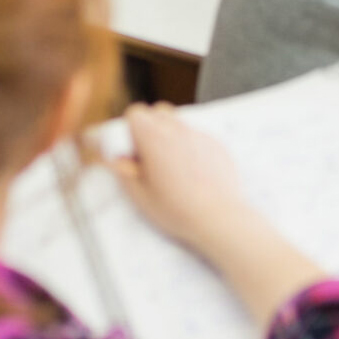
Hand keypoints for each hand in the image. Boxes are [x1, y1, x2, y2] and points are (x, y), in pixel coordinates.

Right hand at [107, 103, 325, 329]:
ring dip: (171, 139)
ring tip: (171, 173)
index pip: (137, 114)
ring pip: (181, 123)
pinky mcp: (221, 150)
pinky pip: (200, 140)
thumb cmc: (179, 215)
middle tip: (147, 164)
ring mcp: (203, 139)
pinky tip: (193, 178)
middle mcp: (182, 132)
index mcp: (157, 140)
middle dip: (150, 132)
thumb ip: (125, 175)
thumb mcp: (142, 199)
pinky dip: (192, 150)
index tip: (129, 155)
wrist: (225, 225)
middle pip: (158, 113)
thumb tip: (114, 160)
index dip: (130, 132)